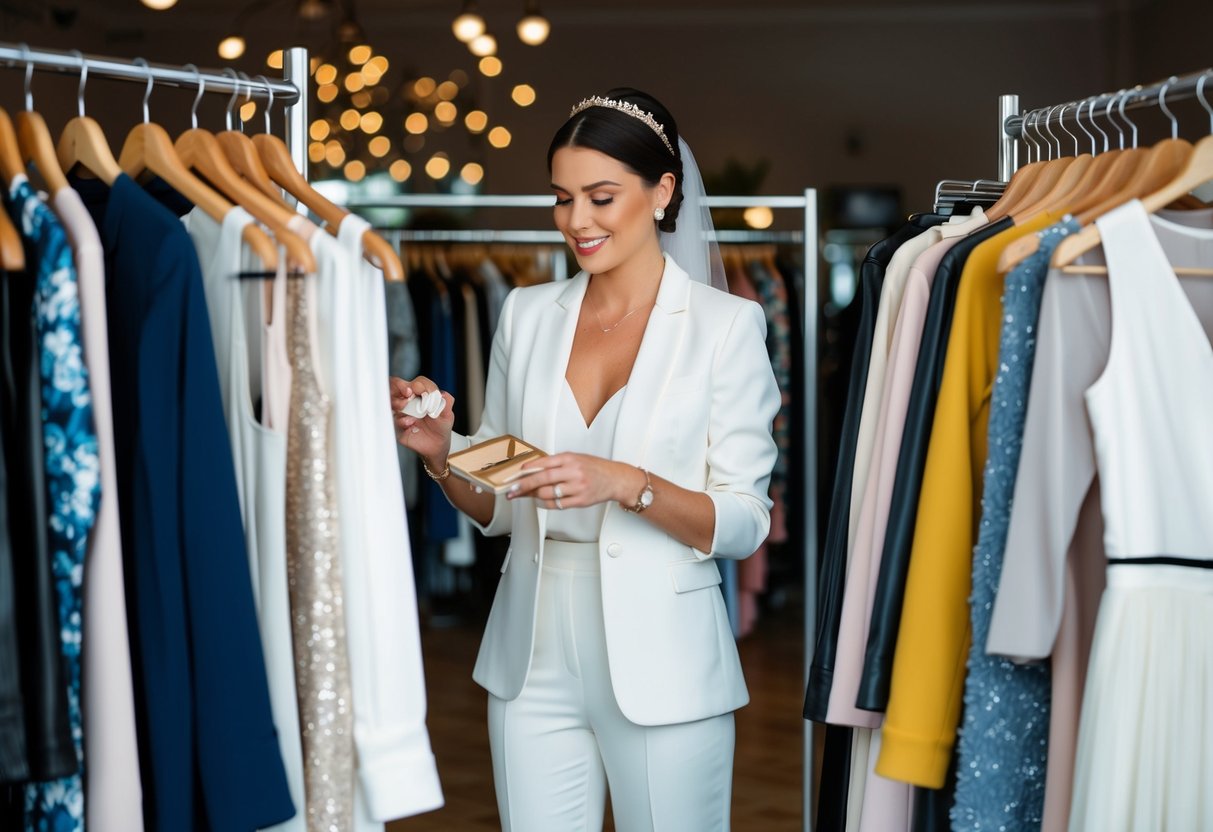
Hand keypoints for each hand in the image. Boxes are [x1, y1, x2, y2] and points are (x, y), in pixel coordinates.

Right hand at [390, 376, 454, 466]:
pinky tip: (410, 424)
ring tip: (410, 410)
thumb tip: (442, 394)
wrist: (437, 445)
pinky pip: (393, 419)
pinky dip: (402, 420)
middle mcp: (409, 401)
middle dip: (400, 386)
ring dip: (399, 402)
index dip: (420, 385)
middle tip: (408, 393)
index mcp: (422, 395)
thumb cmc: (440, 427)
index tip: (423, 391)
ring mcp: (402, 412)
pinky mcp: (398, 425)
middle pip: (396, 385)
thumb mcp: (448, 415)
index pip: (417, 383)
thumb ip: (447, 402)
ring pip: (391, 401)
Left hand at [505, 452, 643, 510]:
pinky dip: (546, 503)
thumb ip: (556, 463)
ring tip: (526, 495)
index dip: (528, 469)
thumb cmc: (594, 468)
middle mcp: (573, 472)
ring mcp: (577, 487)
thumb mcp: (576, 458)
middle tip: (512, 490)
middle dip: (524, 485)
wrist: (615, 479)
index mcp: (570, 459)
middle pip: (542, 479)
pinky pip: (557, 504)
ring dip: (534, 496)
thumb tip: (533, 470)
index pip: (544, 463)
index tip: (517, 474)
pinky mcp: (580, 501)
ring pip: (548, 494)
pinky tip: (541, 501)